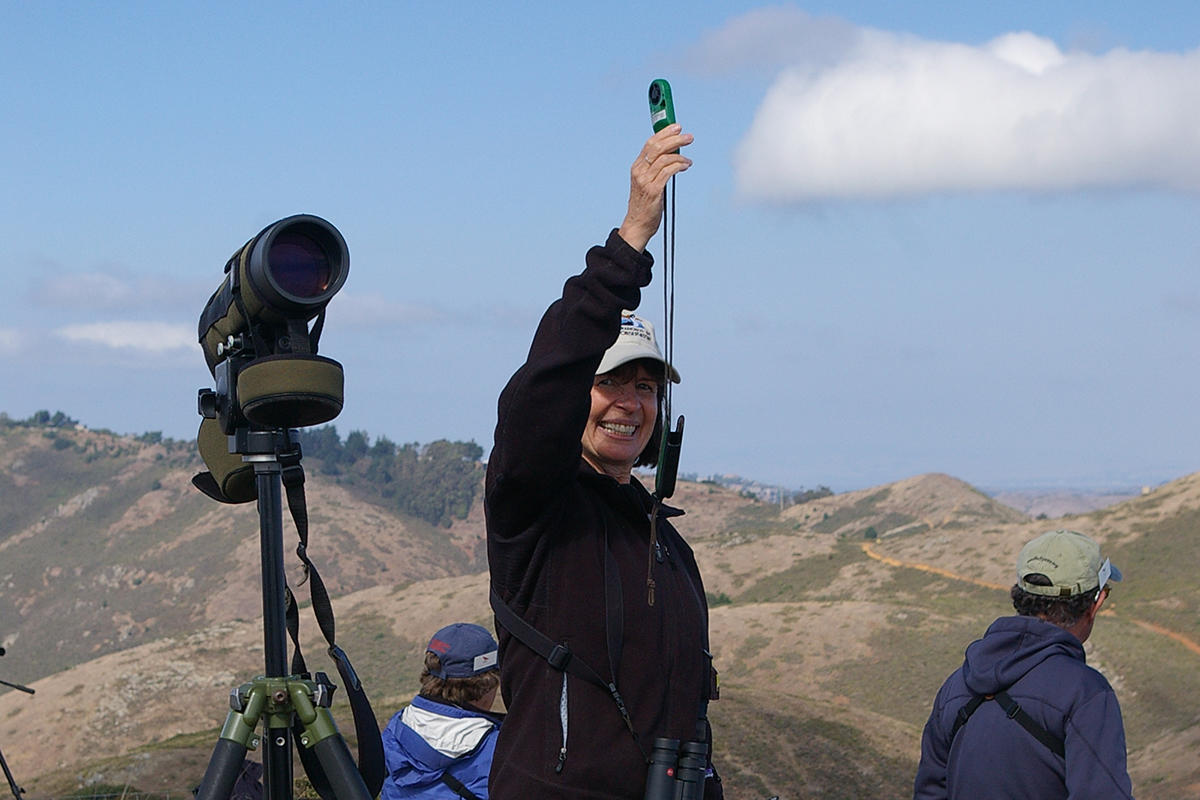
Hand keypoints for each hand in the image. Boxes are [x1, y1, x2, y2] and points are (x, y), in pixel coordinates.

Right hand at [617, 124, 693, 251]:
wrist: (638, 224)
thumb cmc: (645, 204)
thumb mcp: (647, 182)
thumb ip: (655, 168)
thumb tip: (673, 153)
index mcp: (637, 167)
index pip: (650, 143)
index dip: (664, 133)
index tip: (677, 127)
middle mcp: (639, 172)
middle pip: (657, 147)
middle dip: (675, 139)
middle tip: (689, 137)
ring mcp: (645, 181)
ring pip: (664, 158)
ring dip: (680, 155)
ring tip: (689, 159)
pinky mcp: (653, 191)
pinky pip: (669, 171)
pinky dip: (680, 166)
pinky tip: (686, 166)